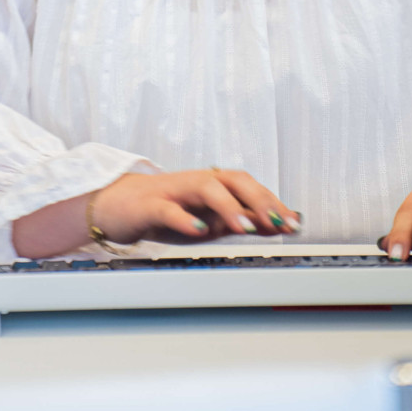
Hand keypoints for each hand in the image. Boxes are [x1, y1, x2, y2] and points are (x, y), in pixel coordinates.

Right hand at [91, 168, 301, 244]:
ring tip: (246, 227)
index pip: (249, 187)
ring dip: (229, 206)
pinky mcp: (149, 205)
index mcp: (213, 185)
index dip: (273, 203)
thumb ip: (239, 220)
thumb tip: (277, 224)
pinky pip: (167, 209)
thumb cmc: (166, 211)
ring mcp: (173, 192)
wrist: (117, 206)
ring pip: (205, 187)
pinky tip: (198, 230)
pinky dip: (184, 218)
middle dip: (260, 200)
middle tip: (279, 223)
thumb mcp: (207, 220)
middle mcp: (196, 183)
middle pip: (233, 180)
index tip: (294, 223)